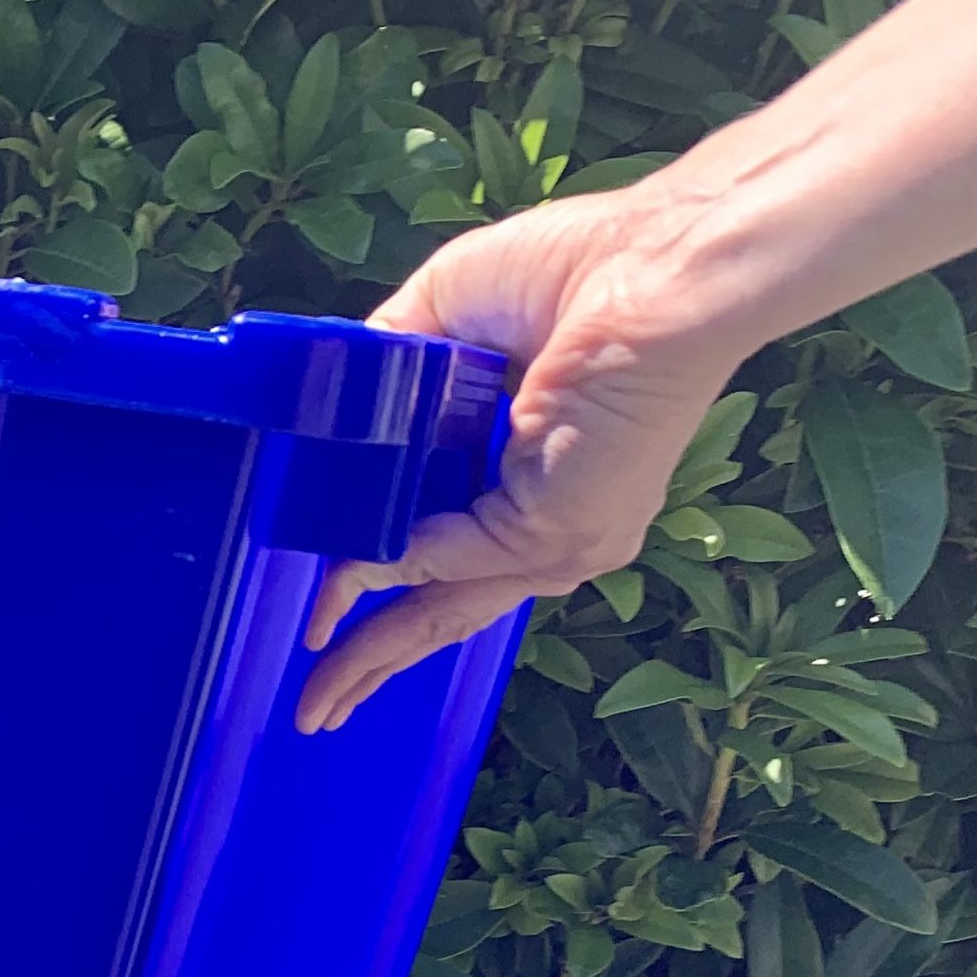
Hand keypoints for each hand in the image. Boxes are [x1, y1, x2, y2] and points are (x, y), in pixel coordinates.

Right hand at [294, 188, 742, 734]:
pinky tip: (341, 582)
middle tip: (316, 711)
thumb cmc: (581, 268)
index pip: (449, 560)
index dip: (381, 591)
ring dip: (371, 651)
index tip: (326, 617)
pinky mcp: (555, 531)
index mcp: (532, 481)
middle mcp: (551, 531)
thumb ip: (389, 373)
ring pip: (442, 611)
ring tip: (317, 690)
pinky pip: (450, 557)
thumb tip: (333, 409)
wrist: (661, 265)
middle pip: (443, 615)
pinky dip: (391, 569)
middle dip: (371, 665)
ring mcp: (558, 542)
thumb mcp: (450, 313)